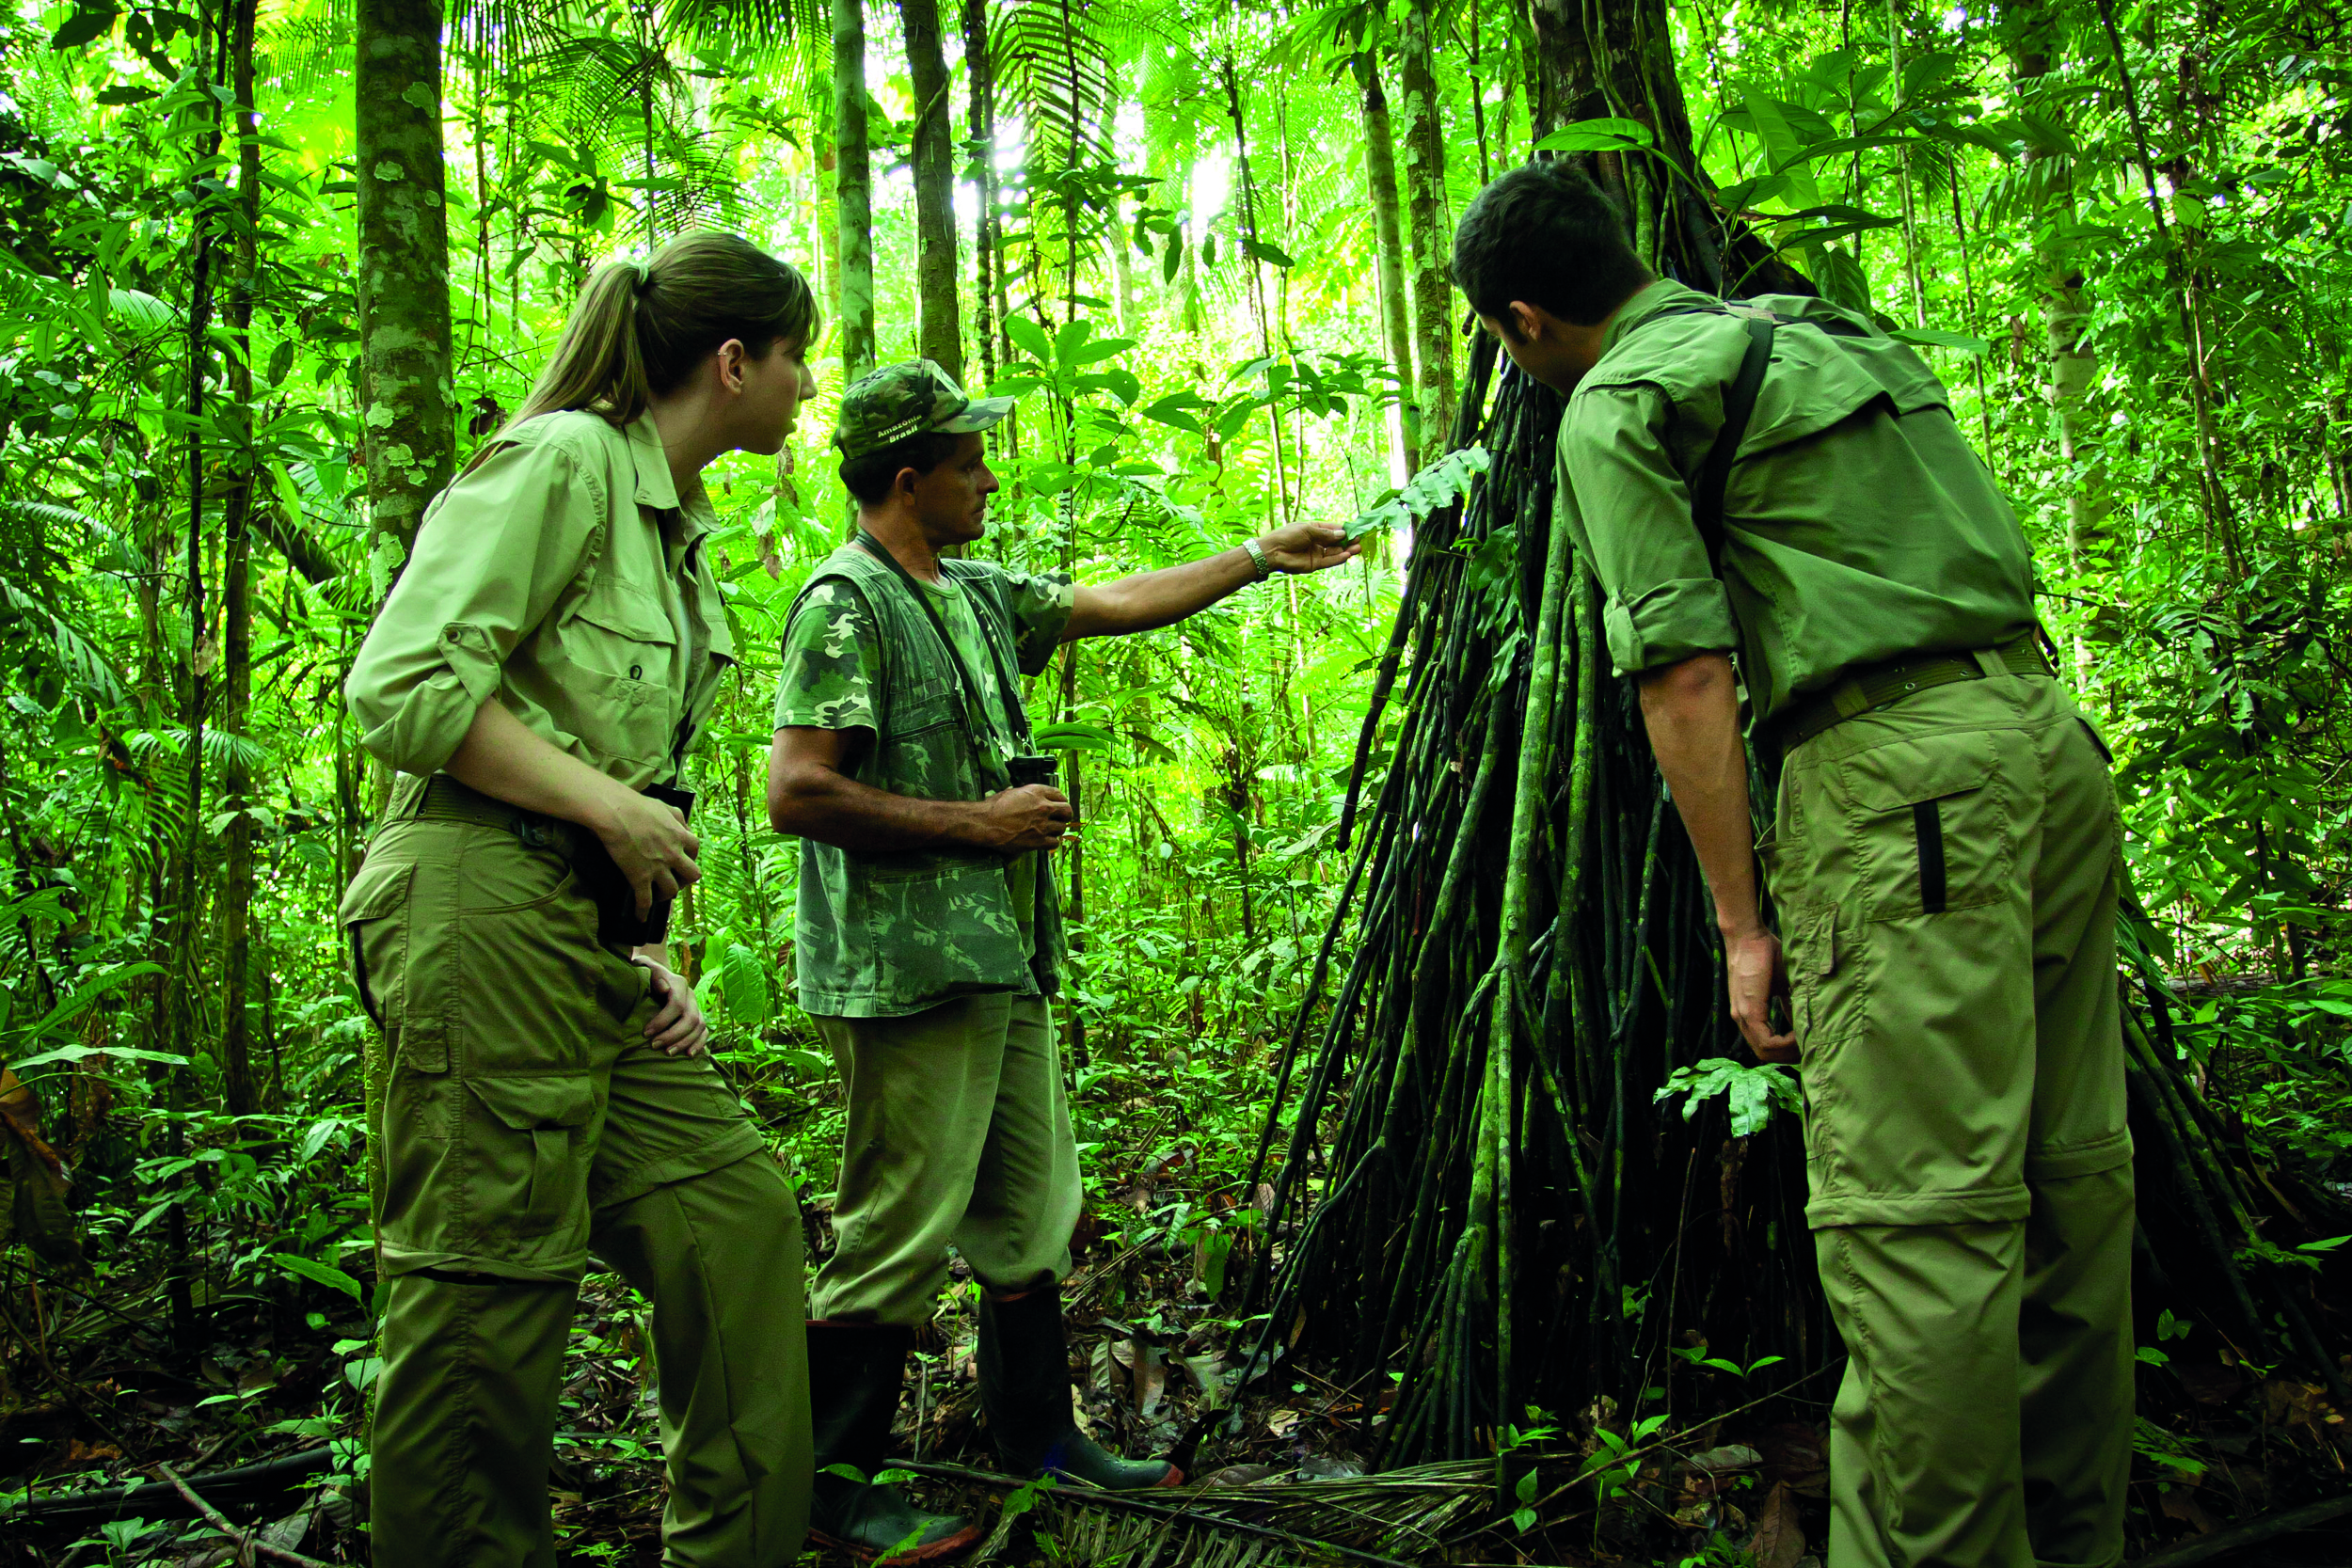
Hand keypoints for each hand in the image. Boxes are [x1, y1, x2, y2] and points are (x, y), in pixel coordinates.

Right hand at [594, 784, 700, 917]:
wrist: (615, 813)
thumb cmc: (637, 806)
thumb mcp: (665, 806)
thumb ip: (677, 817)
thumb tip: (682, 825)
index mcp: (680, 836)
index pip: (695, 849)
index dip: (690, 856)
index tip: (682, 858)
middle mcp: (673, 854)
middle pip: (692, 875)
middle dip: (685, 879)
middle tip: (675, 879)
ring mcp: (658, 868)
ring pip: (671, 890)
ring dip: (666, 895)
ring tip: (658, 896)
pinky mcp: (639, 878)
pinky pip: (644, 901)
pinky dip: (642, 912)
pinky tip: (640, 917)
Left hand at [631, 956, 708, 1055]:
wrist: (654, 975)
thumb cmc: (644, 973)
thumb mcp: (643, 967)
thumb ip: (651, 974)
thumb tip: (663, 988)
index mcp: (679, 983)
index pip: (677, 1004)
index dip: (662, 1021)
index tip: (645, 1033)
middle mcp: (691, 995)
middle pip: (690, 1018)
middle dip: (673, 1035)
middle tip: (654, 1046)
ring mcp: (696, 1007)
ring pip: (699, 1027)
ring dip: (685, 1042)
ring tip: (668, 1053)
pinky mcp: (697, 1017)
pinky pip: (704, 1032)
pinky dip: (699, 1044)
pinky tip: (688, 1055)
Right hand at [967, 784, 1073, 853]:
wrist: (986, 824)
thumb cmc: (993, 807)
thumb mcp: (1011, 792)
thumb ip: (1024, 794)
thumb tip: (1026, 796)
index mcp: (1037, 792)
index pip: (1059, 794)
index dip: (1061, 800)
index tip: (1059, 805)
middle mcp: (1043, 807)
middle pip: (1067, 811)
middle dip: (1065, 815)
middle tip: (1060, 818)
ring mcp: (1042, 824)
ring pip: (1062, 828)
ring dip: (1057, 829)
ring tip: (1050, 830)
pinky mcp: (1038, 840)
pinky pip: (1054, 843)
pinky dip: (1051, 842)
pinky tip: (1045, 840)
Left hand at [1255, 521, 1360, 574]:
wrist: (1273, 552)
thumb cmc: (1288, 536)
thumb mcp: (1309, 531)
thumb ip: (1327, 534)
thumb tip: (1343, 534)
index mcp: (1315, 529)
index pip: (1334, 529)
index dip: (1345, 530)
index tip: (1357, 530)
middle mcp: (1317, 541)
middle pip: (1336, 542)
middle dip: (1348, 541)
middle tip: (1360, 541)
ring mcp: (1317, 553)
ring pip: (1335, 552)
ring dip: (1346, 550)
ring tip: (1358, 548)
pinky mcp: (1315, 565)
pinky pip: (1329, 561)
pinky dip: (1338, 559)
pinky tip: (1347, 555)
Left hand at [1724, 923, 1797, 1062]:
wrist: (1748, 935)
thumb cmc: (1767, 955)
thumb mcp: (1783, 986)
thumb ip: (1791, 1006)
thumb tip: (1806, 1025)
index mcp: (1749, 1015)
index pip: (1766, 1047)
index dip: (1787, 1052)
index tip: (1808, 1046)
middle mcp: (1742, 1019)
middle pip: (1765, 1054)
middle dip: (1789, 1056)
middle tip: (1811, 1050)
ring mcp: (1742, 1016)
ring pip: (1764, 1051)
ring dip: (1789, 1051)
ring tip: (1809, 1042)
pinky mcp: (1748, 1010)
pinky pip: (1766, 1041)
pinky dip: (1786, 1043)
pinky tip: (1801, 1034)